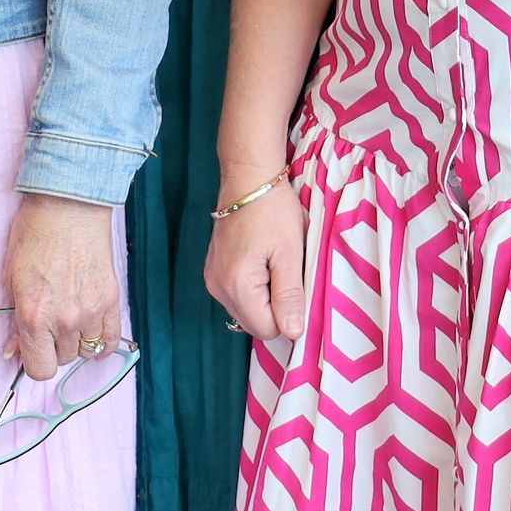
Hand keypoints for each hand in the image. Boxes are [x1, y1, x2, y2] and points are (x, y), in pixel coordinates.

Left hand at [0, 192, 121, 381]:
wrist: (69, 203)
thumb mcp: (12, 277)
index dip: (34, 360)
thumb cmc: (35, 233)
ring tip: (70, 319)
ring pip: (86, 350)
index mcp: (34, 317)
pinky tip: (94, 331)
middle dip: (54, 346)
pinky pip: (112, 338)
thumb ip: (14, 319)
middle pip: (63, 360)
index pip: (39, 370)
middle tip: (49, 323)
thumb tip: (14, 349)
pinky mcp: (111, 299)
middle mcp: (64, 320)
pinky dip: (104, 340)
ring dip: (77, 341)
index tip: (32, 348)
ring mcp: (91, 311)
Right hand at [204, 172, 304, 340]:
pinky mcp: (213, 270)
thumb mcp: (290, 252)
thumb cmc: (273, 210)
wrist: (249, 177)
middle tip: (287, 270)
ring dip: (265, 297)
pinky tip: (262, 260)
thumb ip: (290, 295)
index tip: (297, 284)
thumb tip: (294, 333)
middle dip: (275, 306)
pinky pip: (238, 295)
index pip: (267, 330)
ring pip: (247, 310)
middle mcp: (217, 288)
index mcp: (237, 286)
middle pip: (254, 323)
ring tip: (274, 262)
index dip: (288, 314)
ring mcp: (213, 279)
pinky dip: (254, 287)